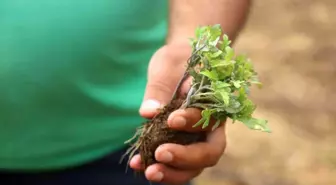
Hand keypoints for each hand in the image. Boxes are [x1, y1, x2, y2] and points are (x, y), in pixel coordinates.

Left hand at [129, 44, 226, 184]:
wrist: (180, 62)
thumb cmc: (178, 60)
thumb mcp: (168, 64)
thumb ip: (160, 87)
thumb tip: (148, 112)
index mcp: (215, 102)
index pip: (210, 118)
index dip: (192, 122)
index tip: (172, 120)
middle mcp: (211, 125)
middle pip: (209, 151)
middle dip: (186, 158)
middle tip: (160, 155)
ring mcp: (197, 137)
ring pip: (195, 164)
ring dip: (173, 172)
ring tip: (148, 172)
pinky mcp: (182, 143)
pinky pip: (176, 161)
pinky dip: (160, 166)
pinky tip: (138, 164)